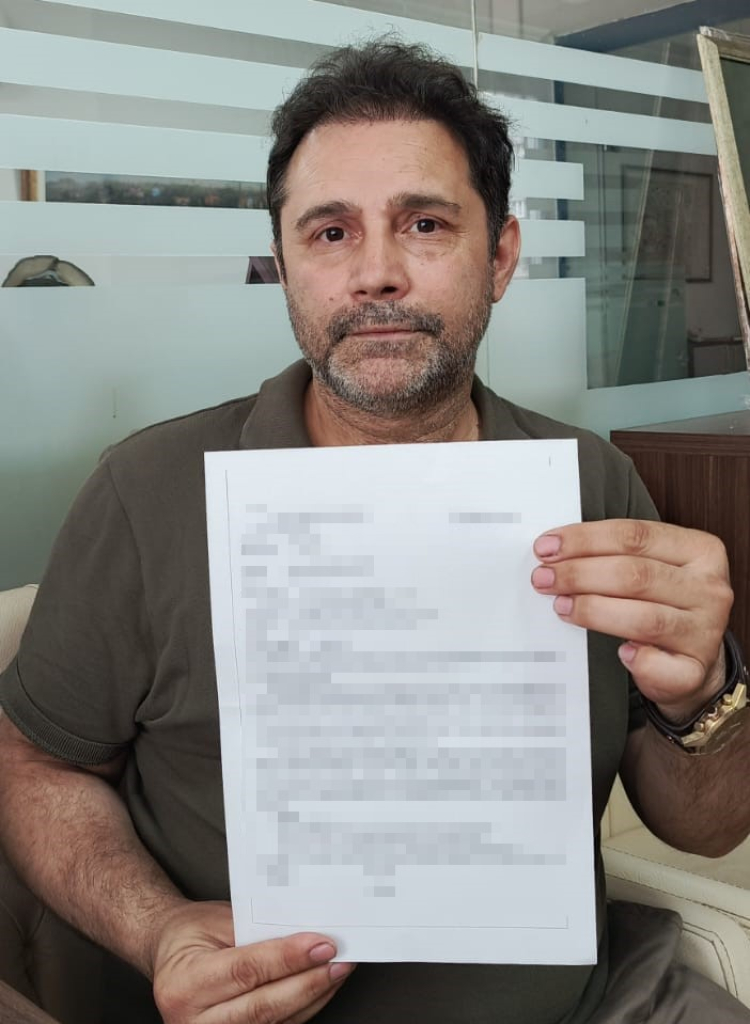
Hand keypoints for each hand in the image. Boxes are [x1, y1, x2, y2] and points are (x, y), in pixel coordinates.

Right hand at [151, 901, 354, 1023]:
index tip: (322, 944)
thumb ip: (256, 929)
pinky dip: (302, 1009)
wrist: (169, 954)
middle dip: (308, 983)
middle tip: (339, 960)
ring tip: (337, 971)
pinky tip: (320, 988)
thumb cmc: (192, 933)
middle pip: (262, 1006)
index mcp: (185, 983)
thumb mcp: (216, 919)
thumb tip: (305, 933)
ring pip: (273, 1022)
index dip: (287, 959)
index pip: (246, 971)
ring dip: (312, 997)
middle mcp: (193, 1020)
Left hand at [531, 519, 732, 720]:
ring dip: (593, 611)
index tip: (547, 547)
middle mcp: (708, 588)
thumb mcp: (651, 567)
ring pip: (644, 618)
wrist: (692, 657)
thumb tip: (555, 551)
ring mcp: (706, 631)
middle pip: (636, 575)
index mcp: (700, 551)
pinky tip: (619, 652)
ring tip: (562, 606)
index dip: (586, 539)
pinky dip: (635, 660)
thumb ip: (613, 554)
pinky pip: (659, 665)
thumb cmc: (662, 604)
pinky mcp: (695, 670)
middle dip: (580, 574)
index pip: (636, 536)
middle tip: (544, 578)